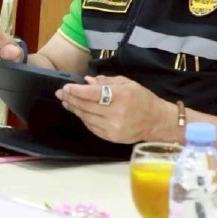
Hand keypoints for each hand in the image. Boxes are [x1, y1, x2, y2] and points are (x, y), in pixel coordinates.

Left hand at [56, 74, 173, 143]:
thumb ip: (106, 81)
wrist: (156, 121)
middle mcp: (116, 112)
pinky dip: (84, 118)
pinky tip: (79, 112)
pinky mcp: (111, 137)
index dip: (77, 91)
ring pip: (86, 117)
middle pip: (86, 106)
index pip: (93, 94)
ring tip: (66, 102)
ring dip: (74, 109)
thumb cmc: (141, 99)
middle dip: (71, 99)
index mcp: (120, 96)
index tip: (66, 87)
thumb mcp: (127, 83)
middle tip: (60, 93)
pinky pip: (91, 126)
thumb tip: (87, 81)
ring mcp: (113, 127)